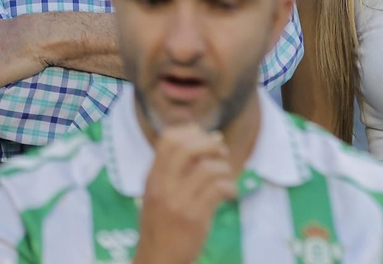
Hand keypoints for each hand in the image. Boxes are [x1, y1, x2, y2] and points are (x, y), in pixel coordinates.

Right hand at [134, 126, 236, 263]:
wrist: (158, 260)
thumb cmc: (163, 225)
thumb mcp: (159, 193)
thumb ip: (176, 168)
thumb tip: (211, 135)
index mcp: (153, 178)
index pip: (168, 139)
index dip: (192, 132)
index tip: (205, 139)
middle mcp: (162, 187)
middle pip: (188, 148)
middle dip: (211, 145)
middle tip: (221, 154)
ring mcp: (178, 202)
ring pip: (208, 168)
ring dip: (224, 170)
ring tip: (225, 179)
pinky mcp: (194, 218)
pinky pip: (218, 189)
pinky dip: (230, 188)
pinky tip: (229, 195)